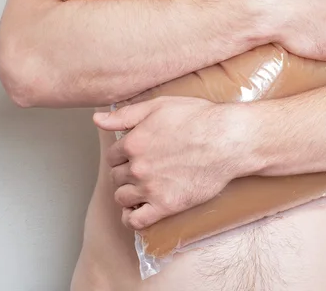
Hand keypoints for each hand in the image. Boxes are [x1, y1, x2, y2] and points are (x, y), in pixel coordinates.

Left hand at [93, 97, 250, 230]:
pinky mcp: (167, 205)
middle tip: (142, 170)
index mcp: (133, 143)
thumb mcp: (160, 106)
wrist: (228, 140)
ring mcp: (151, 189)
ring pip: (122, 197)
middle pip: (116, 177)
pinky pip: (136, 220)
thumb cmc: (198, 118)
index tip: (134, 155)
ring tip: (140, 189)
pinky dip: (131, 218)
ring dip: (128, 193)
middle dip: (125, 173)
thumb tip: (97, 119)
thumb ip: (125, 114)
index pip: (112, 156)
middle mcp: (138, 167)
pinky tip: (136, 211)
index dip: (122, 155)